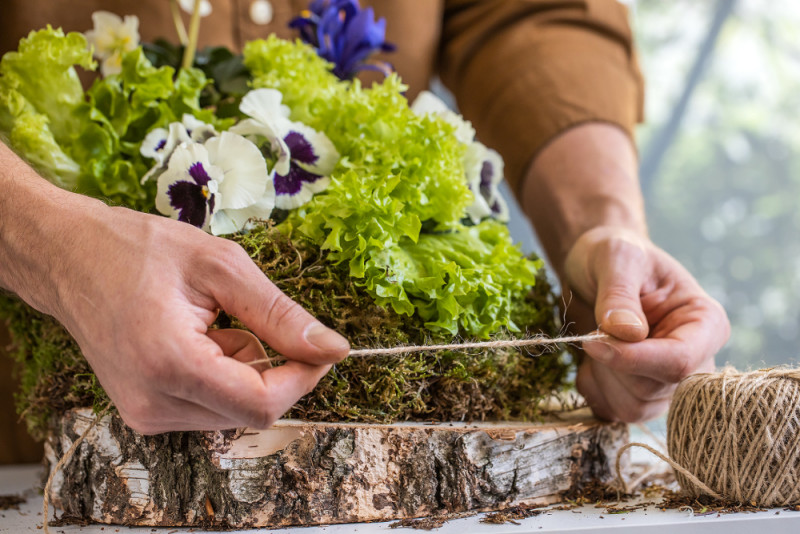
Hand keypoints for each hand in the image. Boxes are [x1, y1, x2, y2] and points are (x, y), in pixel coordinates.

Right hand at [49, 200, 348, 433]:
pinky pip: (211, 406)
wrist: (70, 258)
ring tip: (213, 323)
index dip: (302, 377)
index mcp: (170, 366)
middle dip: (272, 368)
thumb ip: (281, 315)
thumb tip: (335, 349)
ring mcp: (146, 414)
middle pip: (251, 411)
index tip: (319, 347)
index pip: (262, 404)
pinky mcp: (146, 412)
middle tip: (251, 317)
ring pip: (235, 411)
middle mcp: (154, 405)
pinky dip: (223, 375)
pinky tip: (198, 339)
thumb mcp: (222, 268)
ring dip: (245, 370)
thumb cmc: (139, 250)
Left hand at [563, 226, 729, 421]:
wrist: (596, 268)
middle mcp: (696, 360)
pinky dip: (593, 389)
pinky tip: (590, 361)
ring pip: (633, 407)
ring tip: (596, 340)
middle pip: (652, 389)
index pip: (679, 362)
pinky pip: (613, 412)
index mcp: (705, 323)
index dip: (632, 359)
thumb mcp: (615, 257)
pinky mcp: (641, 396)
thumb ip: (619, 292)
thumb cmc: (614, 255)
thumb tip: (627, 333)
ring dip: (601, 377)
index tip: (594, 341)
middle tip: (593, 328)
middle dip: (611, 363)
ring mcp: (668, 383)